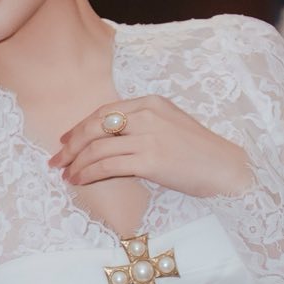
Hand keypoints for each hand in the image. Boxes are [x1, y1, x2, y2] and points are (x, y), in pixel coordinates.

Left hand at [52, 95, 252, 201]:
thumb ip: (142, 127)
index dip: (81, 126)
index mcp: (151, 103)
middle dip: (71, 144)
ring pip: (97, 148)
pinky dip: (88, 174)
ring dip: (76, 163)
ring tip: (66, 174)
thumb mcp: (170, 127)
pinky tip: (80, 180)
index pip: (105, 111)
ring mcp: (148, 137)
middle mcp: (147, 115)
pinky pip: (107, 166)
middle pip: (95, 126)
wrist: (227, 169)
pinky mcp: (149, 160)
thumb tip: (109, 142)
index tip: (66, 139)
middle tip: (57, 159)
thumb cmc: (199, 153)